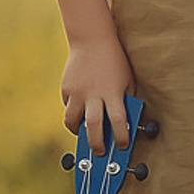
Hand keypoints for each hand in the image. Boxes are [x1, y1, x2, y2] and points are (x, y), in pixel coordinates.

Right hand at [60, 34, 134, 154]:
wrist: (93, 41)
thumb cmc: (115, 62)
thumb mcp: (127, 80)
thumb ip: (124, 99)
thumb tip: (122, 122)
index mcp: (113, 92)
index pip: (118, 120)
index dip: (120, 136)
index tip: (123, 146)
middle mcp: (93, 94)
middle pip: (93, 126)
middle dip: (96, 143)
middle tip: (100, 153)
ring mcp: (77, 92)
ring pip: (72, 120)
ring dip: (77, 131)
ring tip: (82, 134)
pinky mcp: (66, 89)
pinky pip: (68, 106)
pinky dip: (74, 111)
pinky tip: (80, 108)